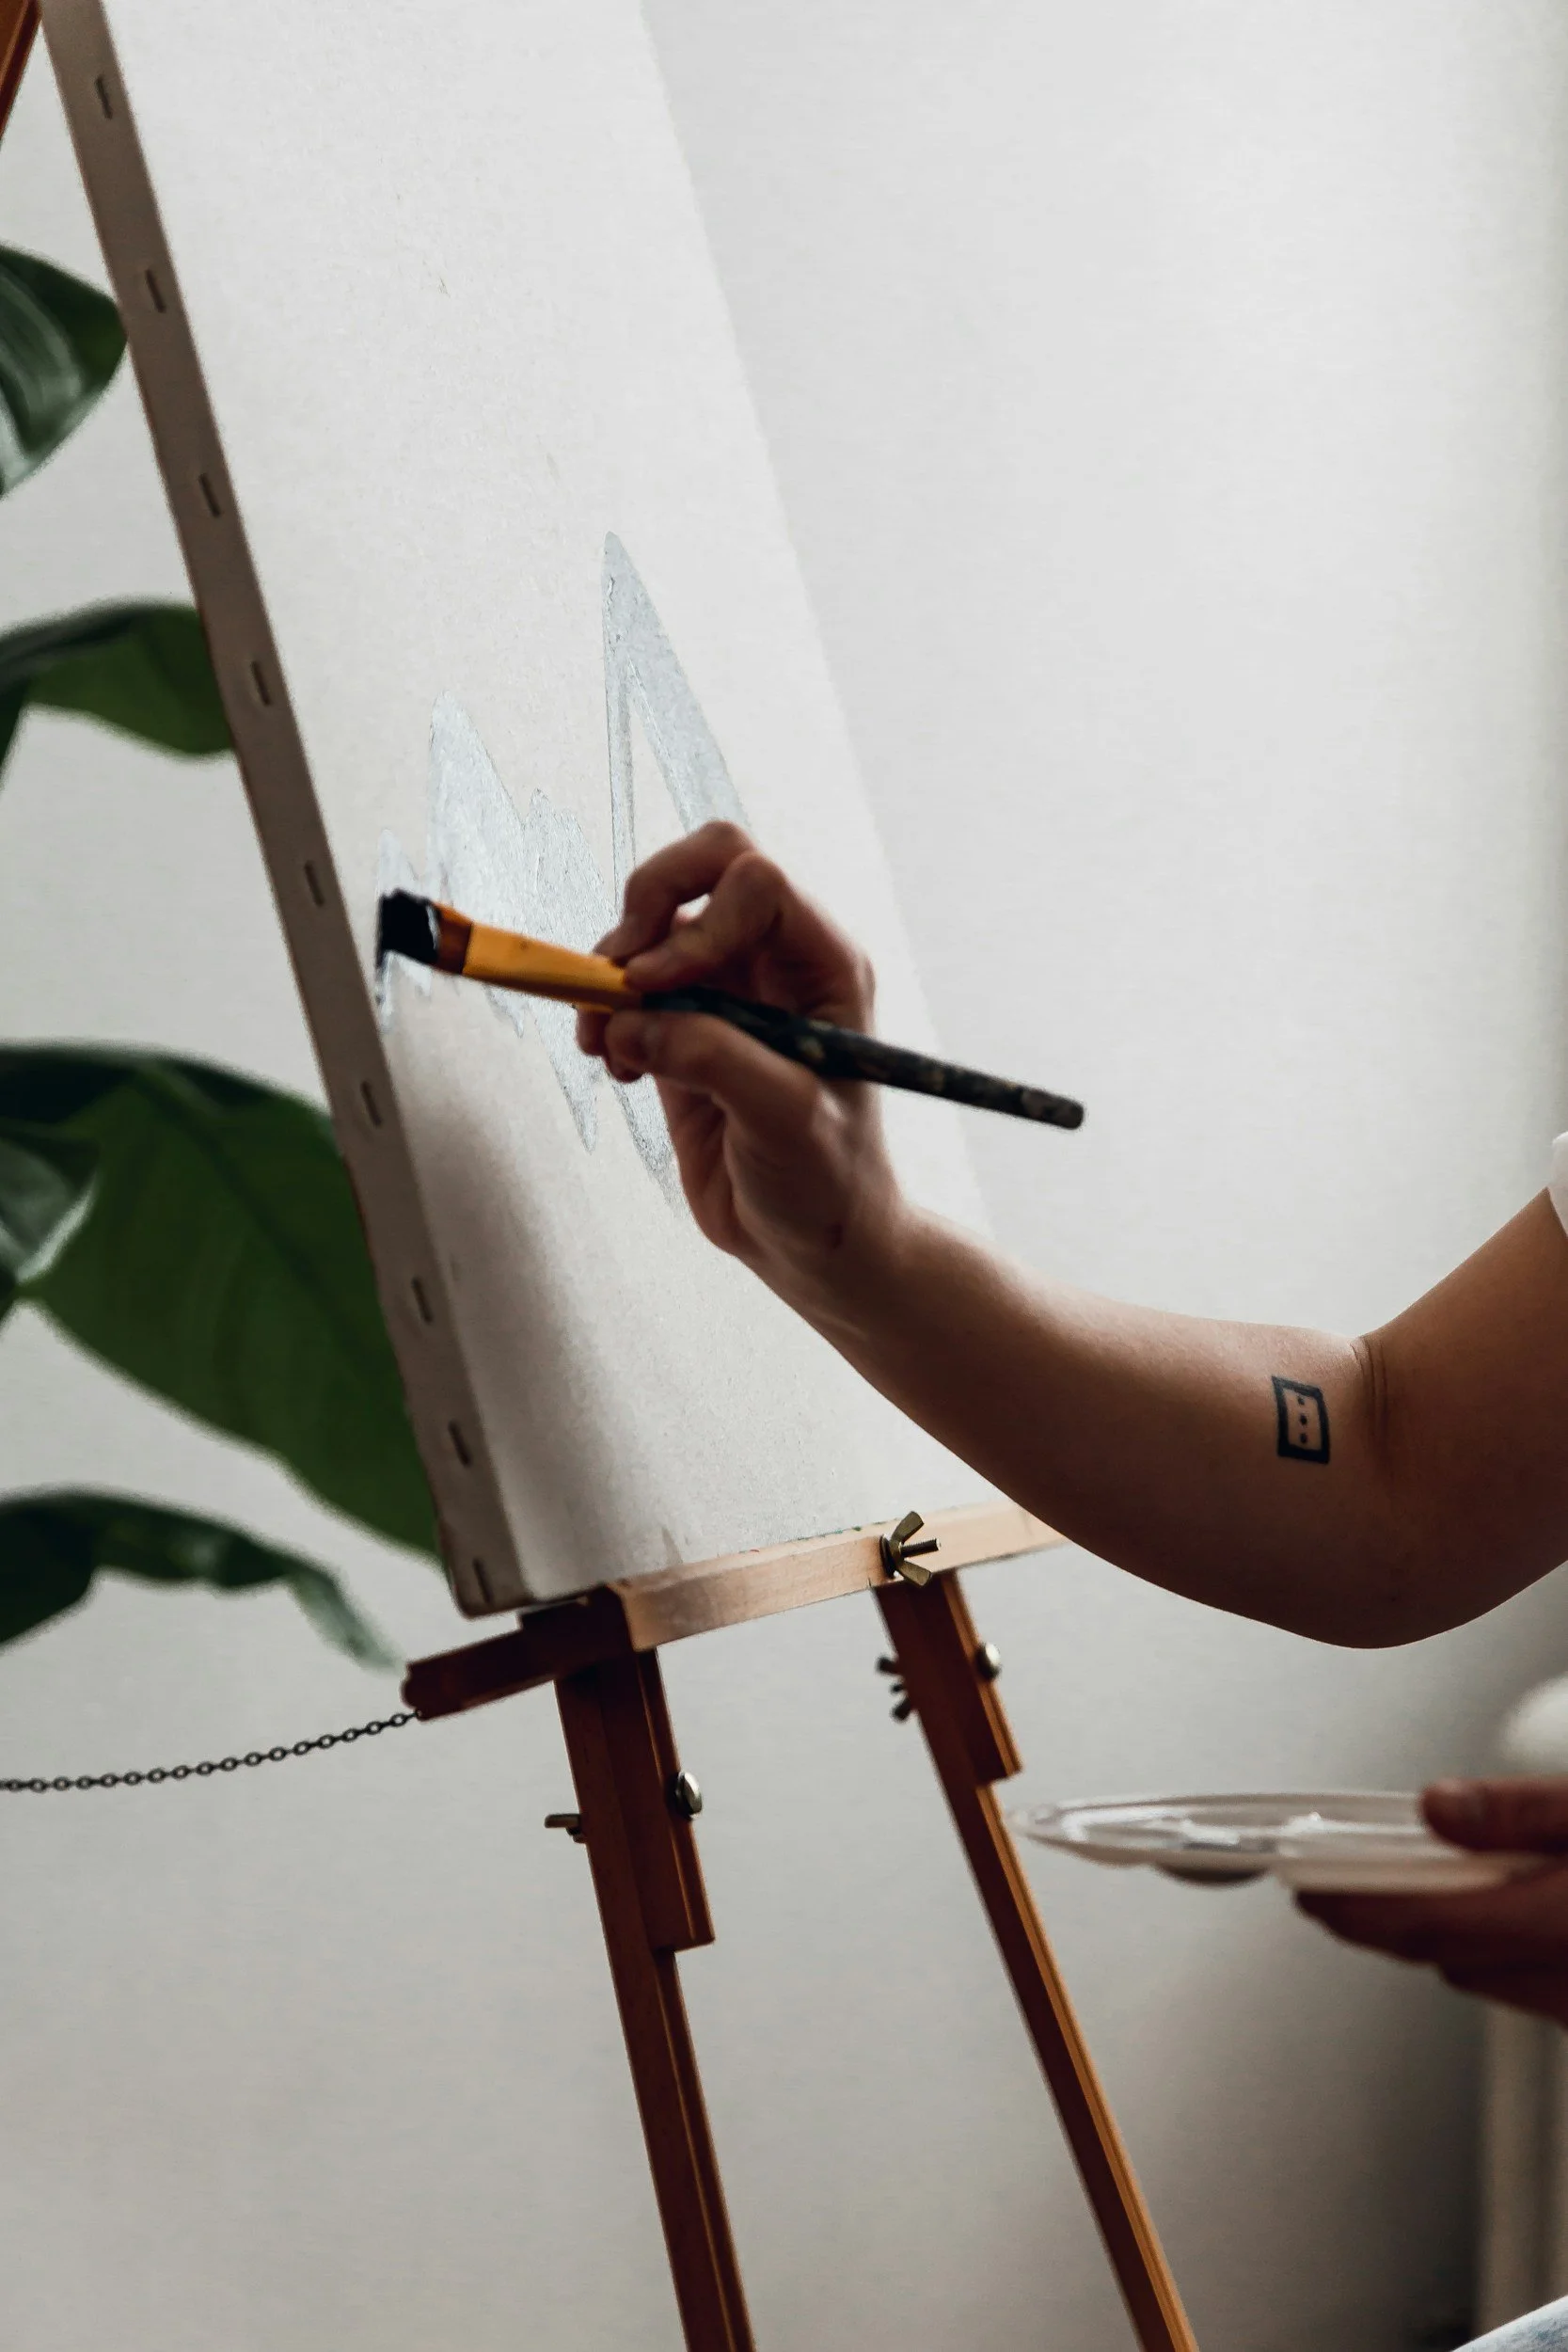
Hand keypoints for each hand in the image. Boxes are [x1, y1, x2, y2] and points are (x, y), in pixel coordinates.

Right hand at [577, 824, 906, 1315]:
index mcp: (823, 963)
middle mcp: (776, 961)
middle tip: (616, 976)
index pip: (756, 881)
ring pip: (653, 927)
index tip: (658, 986)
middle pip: (703, 866)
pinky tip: (617, 1065)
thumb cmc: (828, 1181)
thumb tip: (634, 1020)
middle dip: (646, 907)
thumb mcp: (786, 1119)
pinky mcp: (682, 1028)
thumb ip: (715, 1059)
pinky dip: (603, 1013)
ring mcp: (726, 989)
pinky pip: (626, 987)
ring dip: (611, 973)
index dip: (698, 919)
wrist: (811, 1243)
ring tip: (605, 1044)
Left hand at [1297, 1779, 1567, 2024]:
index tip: (1310, 1889)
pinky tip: (1499, 1908)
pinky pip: (1523, 1988)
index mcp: (1563, 1927)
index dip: (1358, 1907)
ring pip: (1480, 1975)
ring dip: (1447, 1935)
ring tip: (1420, 1881)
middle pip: (1446, 1956)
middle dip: (1389, 1919)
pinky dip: (1496, 1949)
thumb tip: (1439, 1809)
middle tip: (1338, 1883)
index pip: (1429, 1927)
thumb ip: (1523, 1811)